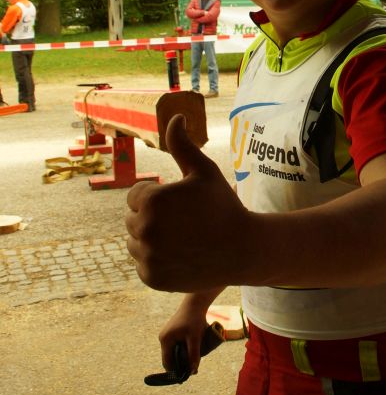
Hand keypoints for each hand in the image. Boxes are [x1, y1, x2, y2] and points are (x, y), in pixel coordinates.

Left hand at [125, 114, 251, 291]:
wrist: (243, 249)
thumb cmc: (223, 205)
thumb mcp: (204, 171)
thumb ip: (182, 145)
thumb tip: (175, 116)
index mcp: (151, 200)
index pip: (136, 195)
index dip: (159, 197)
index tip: (182, 204)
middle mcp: (143, 228)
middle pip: (133, 218)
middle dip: (153, 218)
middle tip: (184, 223)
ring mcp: (146, 256)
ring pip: (135, 242)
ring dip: (152, 240)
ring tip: (182, 239)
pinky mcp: (150, 278)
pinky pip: (142, 264)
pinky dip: (156, 261)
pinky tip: (181, 256)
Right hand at [158, 297, 210, 373]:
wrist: (195, 305)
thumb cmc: (195, 320)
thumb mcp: (195, 338)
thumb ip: (194, 354)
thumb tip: (193, 371)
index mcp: (165, 340)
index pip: (167, 362)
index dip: (175, 371)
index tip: (186, 377)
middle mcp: (163, 338)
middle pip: (169, 358)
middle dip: (180, 364)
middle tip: (192, 369)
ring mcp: (166, 335)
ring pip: (173, 352)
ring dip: (181, 357)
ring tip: (193, 360)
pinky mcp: (171, 333)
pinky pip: (175, 346)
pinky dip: (182, 350)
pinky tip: (191, 351)